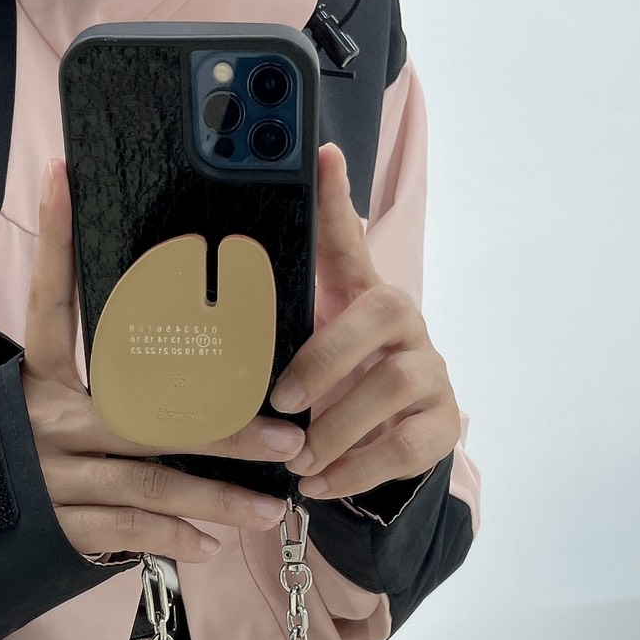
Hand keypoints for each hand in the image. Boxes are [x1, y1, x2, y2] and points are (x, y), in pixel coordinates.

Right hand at [25, 159, 307, 561]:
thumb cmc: (17, 451)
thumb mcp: (38, 399)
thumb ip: (99, 375)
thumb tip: (174, 326)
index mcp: (37, 378)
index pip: (49, 302)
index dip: (54, 241)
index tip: (63, 176)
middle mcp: (45, 422)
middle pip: (146, 417)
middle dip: (225, 430)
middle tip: (288, 435)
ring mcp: (51, 477)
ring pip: (149, 484)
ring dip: (217, 497)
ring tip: (272, 505)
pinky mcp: (57, 526)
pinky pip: (125, 530)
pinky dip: (171, 538)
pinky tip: (212, 543)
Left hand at [271, 142, 459, 500]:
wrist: (394, 444)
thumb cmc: (334, 390)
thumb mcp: (302, 355)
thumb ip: (269, 331)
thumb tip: (197, 309)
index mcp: (359, 297)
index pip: (348, 241)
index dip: (336, 201)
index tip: (322, 155)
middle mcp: (402, 323)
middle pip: (385, 312)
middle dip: (328, 358)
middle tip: (284, 400)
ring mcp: (429, 370)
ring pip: (392, 386)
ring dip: (336, 429)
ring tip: (299, 459)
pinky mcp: (441, 422)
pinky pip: (405, 444)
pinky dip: (356, 470)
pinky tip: (322, 483)